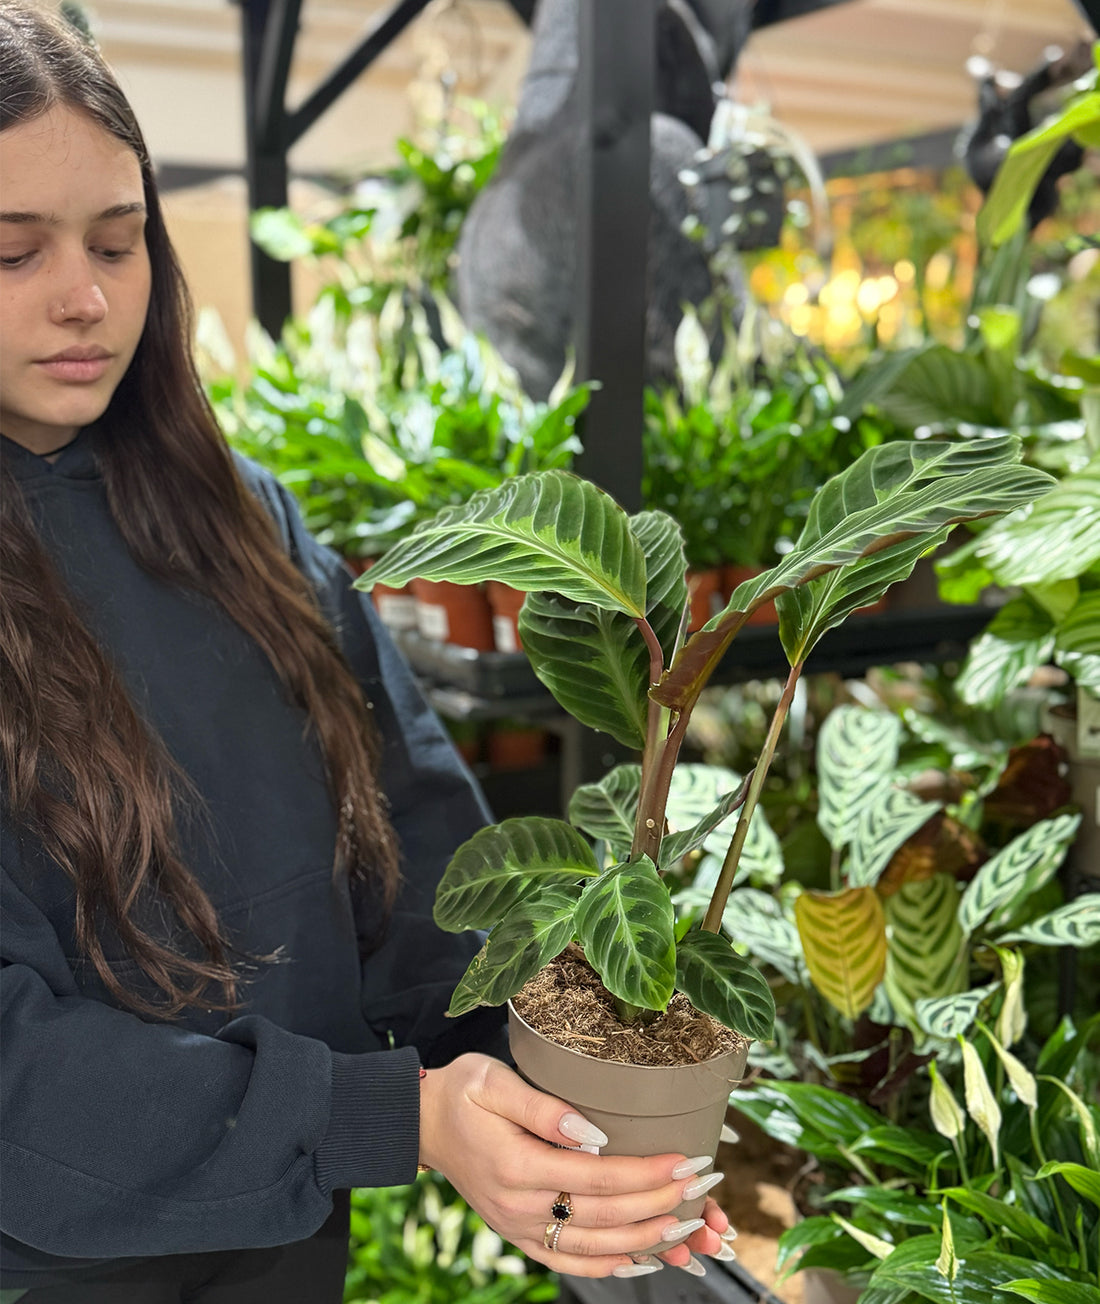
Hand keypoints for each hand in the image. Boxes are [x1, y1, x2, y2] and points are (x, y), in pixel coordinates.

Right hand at [419, 1054, 725, 1277]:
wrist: (421, 1123)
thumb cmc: (462, 1091)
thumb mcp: (493, 1080)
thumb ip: (542, 1107)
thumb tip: (594, 1133)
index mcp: (516, 1165)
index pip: (597, 1178)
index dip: (646, 1173)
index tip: (687, 1160)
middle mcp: (518, 1206)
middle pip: (604, 1216)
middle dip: (660, 1203)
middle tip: (704, 1186)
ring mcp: (517, 1227)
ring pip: (593, 1248)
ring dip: (646, 1240)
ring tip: (690, 1226)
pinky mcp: (517, 1235)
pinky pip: (568, 1262)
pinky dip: (609, 1266)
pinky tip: (643, 1258)